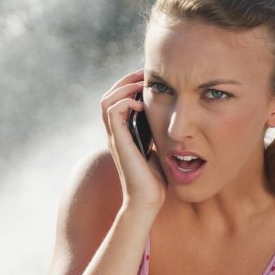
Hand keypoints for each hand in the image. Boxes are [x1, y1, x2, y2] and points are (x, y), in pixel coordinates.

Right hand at [100, 69, 166, 210]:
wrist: (148, 199)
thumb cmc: (155, 179)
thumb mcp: (157, 148)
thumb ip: (156, 133)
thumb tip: (169, 119)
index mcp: (122, 134)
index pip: (117, 100)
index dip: (129, 85)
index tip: (148, 79)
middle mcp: (114, 134)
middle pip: (108, 96)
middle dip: (126, 80)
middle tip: (145, 74)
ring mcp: (114, 137)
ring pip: (106, 100)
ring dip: (124, 87)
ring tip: (142, 85)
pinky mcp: (118, 142)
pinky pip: (112, 111)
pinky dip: (125, 102)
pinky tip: (140, 105)